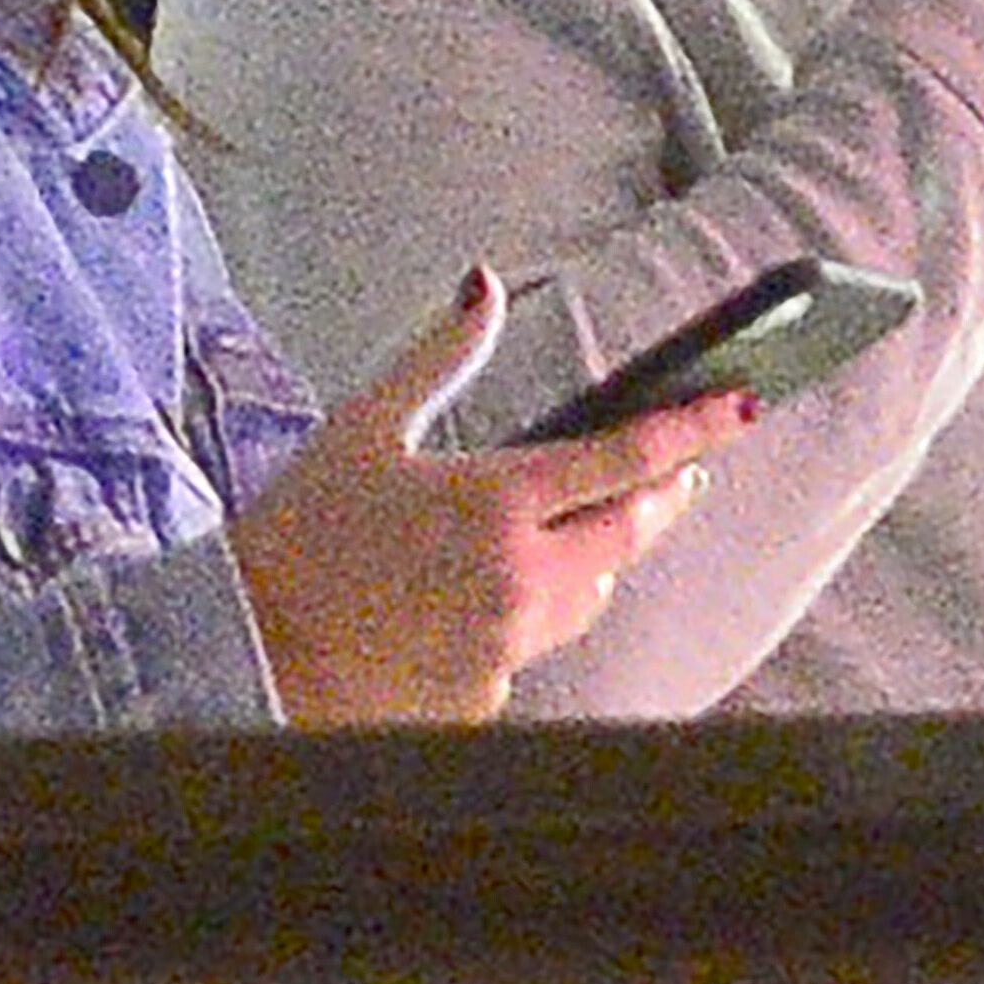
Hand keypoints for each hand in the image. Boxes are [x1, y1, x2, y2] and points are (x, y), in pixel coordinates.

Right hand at [228, 266, 752, 727]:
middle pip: (629, 534)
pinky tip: (459, 613)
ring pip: (590, 598)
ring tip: (550, 539)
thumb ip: (439, 357)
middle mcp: (521, 576)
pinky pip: (531, 652)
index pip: (626, 458)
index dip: (693, 429)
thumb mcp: (362, 429)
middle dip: (660, 500)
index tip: (741, 405)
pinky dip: (516, 624)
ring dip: (590, 563)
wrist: (242, 652)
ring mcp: (511, 645)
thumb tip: (485, 285)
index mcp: (496, 500)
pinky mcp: (492, 698)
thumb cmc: (296, 536)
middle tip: (672, 478)